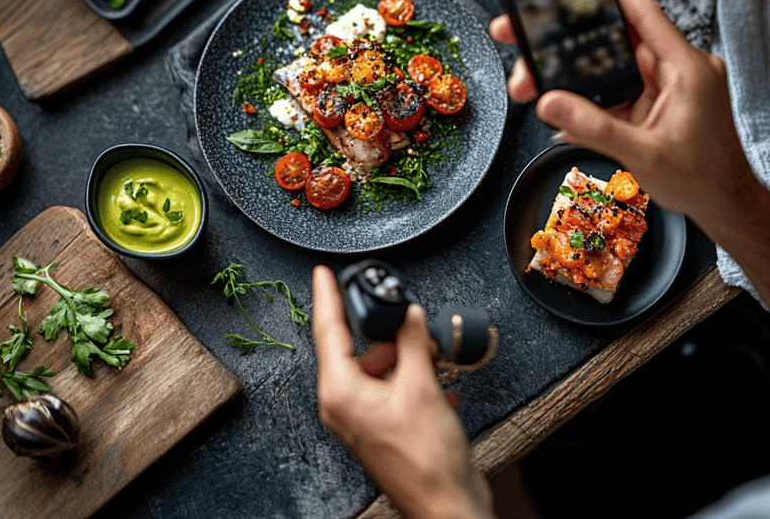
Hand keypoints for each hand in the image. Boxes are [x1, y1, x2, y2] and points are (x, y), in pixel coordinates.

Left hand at [312, 265, 494, 518]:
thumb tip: (409, 316)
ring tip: (432, 362)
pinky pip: (393, 389)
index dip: (327, 297)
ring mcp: (362, 419)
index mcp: (340, 392)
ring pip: (380, 369)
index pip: (328, 330)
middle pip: (361, 350)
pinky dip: (414, 383)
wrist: (447, 506)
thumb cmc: (426, 461)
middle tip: (415, 329)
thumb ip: (412, 342)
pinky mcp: (382, 427)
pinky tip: (437, 390)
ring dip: (407, 360)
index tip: (323, 273)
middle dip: (391, 337)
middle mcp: (344, 406)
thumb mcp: (420, 385)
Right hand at [492, 0, 757, 222]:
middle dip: (574, 44)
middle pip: (619, 42)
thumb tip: (552, 104)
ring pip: (616, 67)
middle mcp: (680, 70)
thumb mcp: (641, 153)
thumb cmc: (704, 180)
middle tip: (533, 43)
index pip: (645, 14)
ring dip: (581, 75)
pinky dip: (596, 97)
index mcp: (686, 69)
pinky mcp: (661, 102)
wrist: (725, 206)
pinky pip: (621, 88)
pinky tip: (571, 107)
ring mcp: (670, 86)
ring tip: (542, 81)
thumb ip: (592, 127)